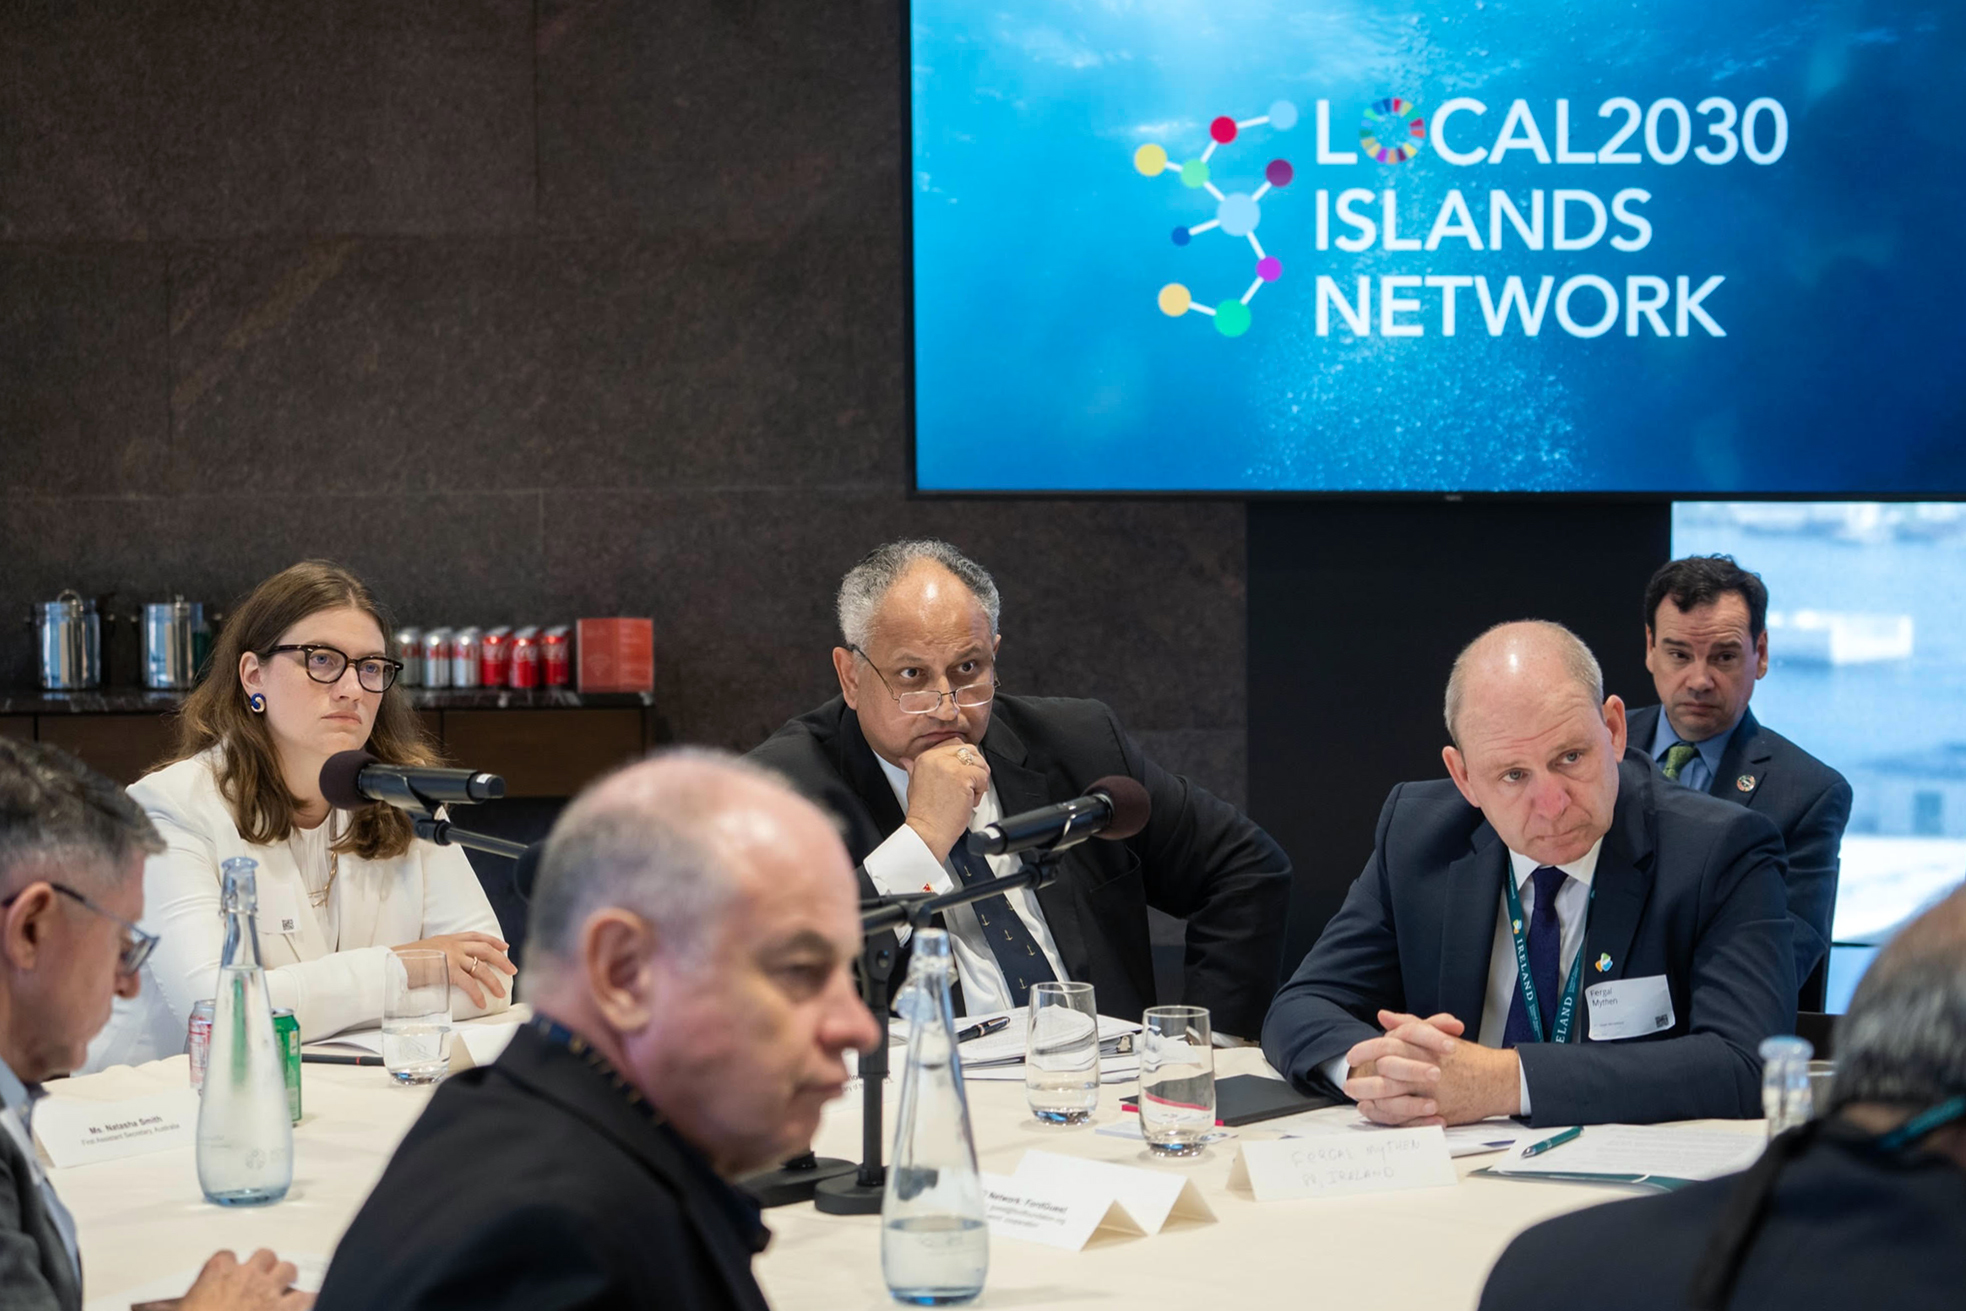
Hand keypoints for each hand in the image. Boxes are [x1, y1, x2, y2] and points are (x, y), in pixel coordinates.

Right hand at [179, 1249, 313, 1310]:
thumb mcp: (180, 1307)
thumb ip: (175, 1303)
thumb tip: (156, 1305)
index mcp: (217, 1272)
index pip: (226, 1255)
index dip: (229, 1265)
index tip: (229, 1272)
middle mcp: (246, 1275)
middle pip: (265, 1255)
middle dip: (265, 1266)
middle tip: (261, 1278)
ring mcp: (268, 1290)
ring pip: (288, 1268)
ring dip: (286, 1278)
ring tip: (283, 1287)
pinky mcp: (285, 1308)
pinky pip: (305, 1296)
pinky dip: (306, 1300)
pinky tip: (305, 1302)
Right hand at [394, 932, 514, 1008]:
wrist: (390, 964)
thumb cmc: (403, 962)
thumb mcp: (426, 952)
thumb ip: (440, 955)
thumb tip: (448, 967)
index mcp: (448, 938)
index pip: (476, 936)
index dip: (493, 940)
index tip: (505, 946)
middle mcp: (453, 944)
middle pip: (485, 950)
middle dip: (502, 960)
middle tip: (513, 971)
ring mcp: (451, 956)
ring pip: (481, 967)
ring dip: (494, 981)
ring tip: (502, 993)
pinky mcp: (448, 970)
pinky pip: (469, 984)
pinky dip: (478, 994)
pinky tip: (482, 1003)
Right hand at [901, 739, 990, 857]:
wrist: (927, 832)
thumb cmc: (924, 814)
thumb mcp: (914, 785)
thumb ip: (914, 769)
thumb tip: (907, 761)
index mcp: (925, 757)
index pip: (954, 744)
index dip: (963, 760)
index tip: (962, 775)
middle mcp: (937, 758)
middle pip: (969, 749)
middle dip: (975, 767)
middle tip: (970, 785)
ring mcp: (950, 766)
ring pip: (979, 762)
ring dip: (979, 779)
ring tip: (968, 795)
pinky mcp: (963, 777)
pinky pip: (983, 776)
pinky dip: (981, 791)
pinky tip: (969, 801)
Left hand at [1342, 1009, 1521, 1125]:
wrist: (1498, 1080)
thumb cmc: (1467, 1057)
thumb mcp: (1437, 1035)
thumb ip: (1408, 1025)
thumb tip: (1382, 1016)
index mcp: (1423, 1048)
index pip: (1386, 1045)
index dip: (1365, 1050)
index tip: (1351, 1056)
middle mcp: (1424, 1069)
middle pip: (1385, 1073)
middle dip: (1363, 1079)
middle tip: (1348, 1084)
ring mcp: (1431, 1093)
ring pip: (1393, 1097)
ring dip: (1371, 1098)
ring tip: (1357, 1099)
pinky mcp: (1437, 1113)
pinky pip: (1406, 1117)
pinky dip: (1388, 1116)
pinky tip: (1376, 1112)